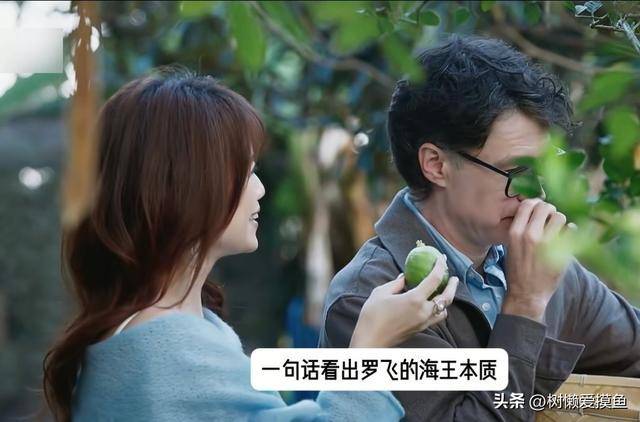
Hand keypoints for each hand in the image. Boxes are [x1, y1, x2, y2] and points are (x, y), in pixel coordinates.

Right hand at [350, 255, 458, 347]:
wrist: (370, 341)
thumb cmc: (372, 315)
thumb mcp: (381, 293)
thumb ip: (396, 283)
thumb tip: (405, 277)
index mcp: (414, 299)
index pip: (435, 279)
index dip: (441, 266)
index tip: (443, 258)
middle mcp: (423, 311)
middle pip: (447, 298)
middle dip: (453, 286)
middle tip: (454, 278)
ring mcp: (423, 322)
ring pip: (444, 311)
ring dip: (446, 301)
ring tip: (442, 293)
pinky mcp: (420, 330)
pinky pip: (435, 319)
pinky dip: (438, 310)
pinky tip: (430, 306)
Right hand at [503, 198, 569, 321]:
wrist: (526, 293)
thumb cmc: (517, 269)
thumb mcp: (511, 246)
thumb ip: (520, 228)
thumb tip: (533, 210)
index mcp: (515, 233)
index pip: (527, 205)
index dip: (535, 204)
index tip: (538, 210)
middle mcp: (531, 235)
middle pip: (545, 207)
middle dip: (549, 210)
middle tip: (550, 219)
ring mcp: (548, 244)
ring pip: (560, 216)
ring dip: (560, 221)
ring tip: (557, 229)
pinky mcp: (562, 251)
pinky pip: (572, 230)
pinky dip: (571, 231)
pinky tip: (566, 237)